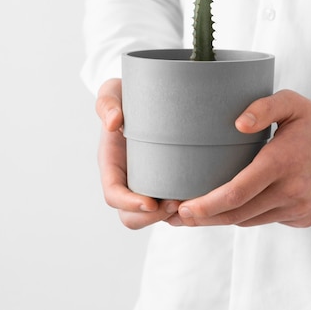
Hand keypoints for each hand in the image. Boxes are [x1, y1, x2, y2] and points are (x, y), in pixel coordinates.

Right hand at [96, 78, 179, 228]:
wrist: (148, 93)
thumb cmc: (126, 93)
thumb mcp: (113, 92)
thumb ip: (108, 103)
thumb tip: (113, 123)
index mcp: (112, 163)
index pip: (113, 194)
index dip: (129, 204)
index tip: (150, 203)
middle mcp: (128, 177)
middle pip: (131, 215)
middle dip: (152, 217)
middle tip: (177, 204)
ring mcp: (147, 181)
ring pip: (153, 214)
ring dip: (170, 216)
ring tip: (190, 204)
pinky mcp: (167, 179)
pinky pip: (171, 203)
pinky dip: (183, 208)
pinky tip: (202, 199)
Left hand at [168, 90, 310, 227]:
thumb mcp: (292, 102)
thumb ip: (262, 107)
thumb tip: (236, 124)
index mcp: (283, 162)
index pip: (237, 192)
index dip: (207, 205)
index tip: (183, 208)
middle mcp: (291, 191)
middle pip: (237, 214)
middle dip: (204, 218)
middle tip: (175, 215)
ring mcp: (300, 209)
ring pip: (250, 221)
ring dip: (222, 219)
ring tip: (196, 214)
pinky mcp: (305, 218)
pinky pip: (268, 219)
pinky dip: (248, 214)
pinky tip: (233, 206)